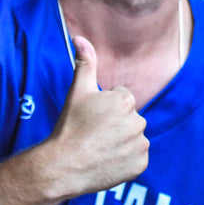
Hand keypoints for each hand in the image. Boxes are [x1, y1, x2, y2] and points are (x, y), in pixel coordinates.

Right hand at [46, 37, 147, 197]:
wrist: (62, 167)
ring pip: (134, 137)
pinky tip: (107, 161)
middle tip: (94, 135)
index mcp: (126, 101)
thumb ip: (85, 63)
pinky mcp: (141, 164)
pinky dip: (125, 160)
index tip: (91, 119)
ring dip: (121, 142)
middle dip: (115, 124)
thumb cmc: (69, 127)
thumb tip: (81, 37)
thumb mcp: (77, 92)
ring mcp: (141, 144)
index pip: (122, 100)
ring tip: (99, 148)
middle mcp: (138, 121)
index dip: (105, 109)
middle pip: (130, 118)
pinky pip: (137, 157)